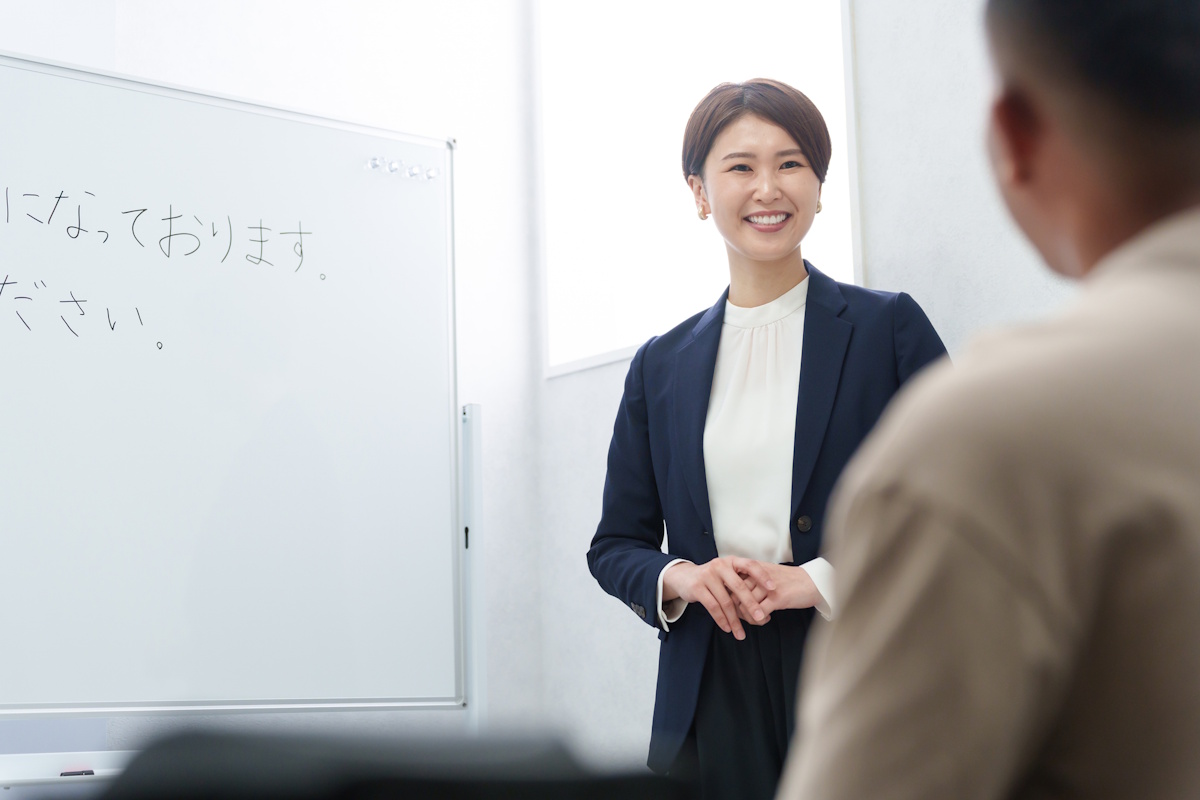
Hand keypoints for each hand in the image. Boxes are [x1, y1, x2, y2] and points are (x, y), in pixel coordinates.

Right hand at [662, 557, 776, 639]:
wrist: (684, 577)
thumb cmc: (712, 579)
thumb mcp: (727, 576)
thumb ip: (742, 585)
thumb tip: (765, 608)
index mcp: (731, 561)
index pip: (750, 565)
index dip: (763, 576)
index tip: (773, 588)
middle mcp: (720, 565)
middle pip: (739, 586)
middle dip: (751, 604)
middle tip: (760, 617)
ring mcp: (707, 576)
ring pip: (725, 601)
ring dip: (734, 620)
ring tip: (740, 633)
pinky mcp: (697, 587)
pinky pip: (713, 606)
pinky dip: (721, 619)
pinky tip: (727, 628)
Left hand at [738, 562, 821, 617]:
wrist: (813, 582)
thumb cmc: (790, 580)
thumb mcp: (767, 575)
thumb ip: (752, 581)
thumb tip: (736, 596)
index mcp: (754, 569)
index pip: (732, 584)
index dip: (730, 598)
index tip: (734, 608)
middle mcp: (758, 576)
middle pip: (735, 596)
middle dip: (737, 610)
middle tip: (744, 617)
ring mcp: (767, 587)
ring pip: (746, 606)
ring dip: (749, 617)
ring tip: (757, 618)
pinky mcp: (777, 598)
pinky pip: (759, 613)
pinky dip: (759, 620)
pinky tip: (766, 619)